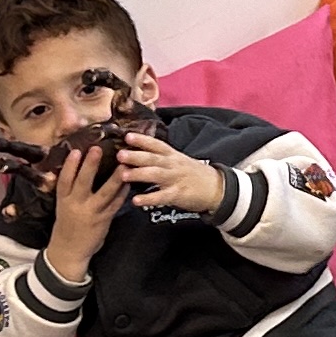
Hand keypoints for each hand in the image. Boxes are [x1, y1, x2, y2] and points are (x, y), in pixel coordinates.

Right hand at [42, 140, 130, 279]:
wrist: (69, 250)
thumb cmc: (67, 224)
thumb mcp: (63, 205)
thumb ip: (70, 189)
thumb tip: (80, 166)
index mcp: (63, 200)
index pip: (64, 180)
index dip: (70, 165)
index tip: (76, 150)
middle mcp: (76, 205)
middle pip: (82, 182)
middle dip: (90, 165)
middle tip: (97, 149)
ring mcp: (91, 213)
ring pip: (104, 193)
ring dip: (115, 178)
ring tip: (123, 164)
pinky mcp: (103, 220)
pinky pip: (115, 204)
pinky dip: (122, 193)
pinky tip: (129, 182)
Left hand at [110, 136, 226, 219]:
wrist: (216, 188)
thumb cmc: (192, 174)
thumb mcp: (178, 160)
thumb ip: (160, 157)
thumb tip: (138, 152)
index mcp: (172, 155)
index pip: (156, 145)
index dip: (142, 140)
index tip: (127, 136)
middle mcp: (172, 165)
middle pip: (153, 158)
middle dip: (136, 156)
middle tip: (119, 154)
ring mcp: (175, 179)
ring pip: (155, 175)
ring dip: (139, 174)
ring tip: (123, 175)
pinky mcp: (178, 195)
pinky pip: (161, 196)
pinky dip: (148, 198)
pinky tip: (136, 200)